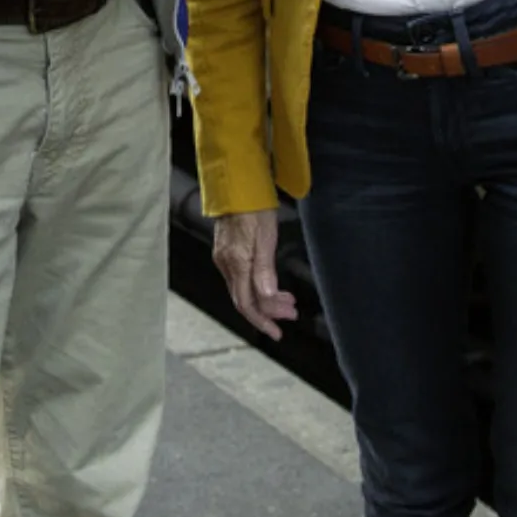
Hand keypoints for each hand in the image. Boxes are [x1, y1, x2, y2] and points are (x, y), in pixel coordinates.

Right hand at [211, 208, 296, 340]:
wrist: (237, 184)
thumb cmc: (254, 206)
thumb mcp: (265, 237)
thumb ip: (265, 270)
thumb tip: (267, 299)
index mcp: (236, 263)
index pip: (246, 304)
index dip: (262, 322)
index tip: (277, 333)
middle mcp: (226, 264)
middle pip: (246, 299)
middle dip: (269, 311)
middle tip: (292, 313)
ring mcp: (224, 258)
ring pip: (244, 289)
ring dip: (266, 299)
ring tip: (287, 301)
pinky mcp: (227, 251)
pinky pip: (241, 278)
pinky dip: (258, 286)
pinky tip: (271, 285)